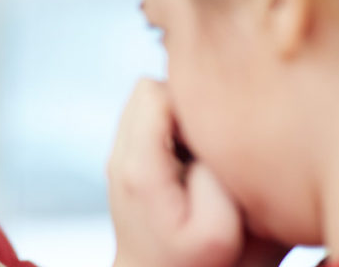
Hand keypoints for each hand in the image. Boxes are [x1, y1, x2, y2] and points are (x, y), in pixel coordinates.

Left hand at [109, 78, 254, 266]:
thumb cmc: (195, 266)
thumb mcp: (219, 231)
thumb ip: (215, 173)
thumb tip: (209, 131)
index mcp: (138, 166)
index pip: (155, 92)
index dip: (192, 101)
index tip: (214, 134)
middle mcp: (119, 155)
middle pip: (147, 90)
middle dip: (184, 104)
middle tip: (209, 144)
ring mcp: (119, 157)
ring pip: (148, 103)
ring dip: (179, 119)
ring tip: (201, 157)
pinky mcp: (128, 163)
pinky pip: (151, 123)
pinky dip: (174, 132)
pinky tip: (191, 165)